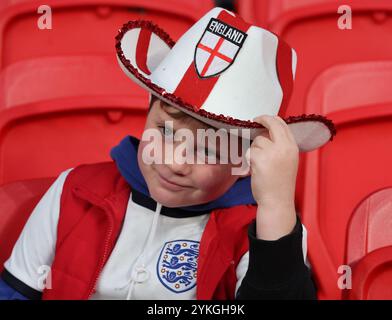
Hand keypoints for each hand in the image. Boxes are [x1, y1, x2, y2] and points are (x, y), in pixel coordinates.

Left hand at [246, 115, 298, 239]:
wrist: (277, 200)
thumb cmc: (280, 184)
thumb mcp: (287, 161)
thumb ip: (280, 146)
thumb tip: (266, 133)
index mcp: (292, 147)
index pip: (283, 124)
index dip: (271, 119)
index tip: (263, 119)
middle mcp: (284, 147)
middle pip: (272, 124)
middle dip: (261, 120)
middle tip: (254, 120)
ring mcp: (272, 152)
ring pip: (258, 140)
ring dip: (255, 150)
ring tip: (260, 164)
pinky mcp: (259, 158)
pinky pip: (250, 151)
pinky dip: (250, 159)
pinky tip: (255, 169)